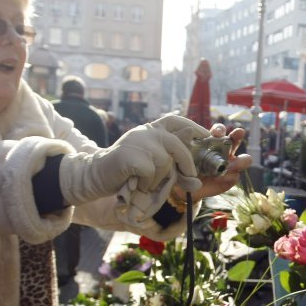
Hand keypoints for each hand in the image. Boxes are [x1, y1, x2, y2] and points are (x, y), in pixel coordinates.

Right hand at [59, 114, 208, 205]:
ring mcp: (137, 141)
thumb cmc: (128, 173)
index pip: (176, 121)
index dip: (194, 127)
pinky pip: (151, 171)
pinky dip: (147, 183)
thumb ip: (174, 170)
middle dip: (187, 164)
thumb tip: (198, 183)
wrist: (97, 176)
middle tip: (191, 178)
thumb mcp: (154, 168)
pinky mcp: (130, 155)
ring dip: (159, 178)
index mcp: (151, 130)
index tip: (208, 136)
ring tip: (146, 182)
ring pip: (164, 162)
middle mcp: (145, 131)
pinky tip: (137, 183)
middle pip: (176, 145)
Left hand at [172, 123, 252, 199]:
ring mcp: (231, 164)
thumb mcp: (182, 155)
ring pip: (244, 159)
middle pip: (236, 139)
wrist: (186, 187)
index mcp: (213, 141)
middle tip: (238, 133)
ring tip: (230, 166)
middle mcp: (224, 151)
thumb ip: (184, 144)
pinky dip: (228, 176)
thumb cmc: (185, 166)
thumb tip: (186, 131)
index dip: (220, 130)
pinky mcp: (232, 178)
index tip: (216, 133)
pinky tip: (218, 178)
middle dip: (238, 135)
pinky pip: (235, 175)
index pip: (220, 131)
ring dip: (240, 160)